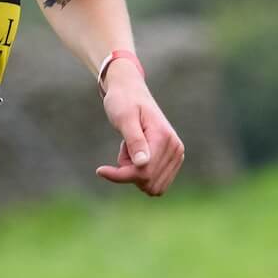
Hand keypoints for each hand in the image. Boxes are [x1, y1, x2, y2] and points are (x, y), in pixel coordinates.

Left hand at [96, 72, 185, 196]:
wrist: (131, 92)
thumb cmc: (123, 102)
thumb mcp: (125, 119)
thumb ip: (134, 141)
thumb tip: (143, 164)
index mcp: (165, 138)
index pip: (144, 172)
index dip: (120, 175)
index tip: (100, 170)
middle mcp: (176, 148)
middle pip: (148, 182)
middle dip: (129, 172)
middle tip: (124, 149)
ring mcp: (177, 155)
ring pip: (152, 185)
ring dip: (135, 173)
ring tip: (131, 150)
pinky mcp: (173, 160)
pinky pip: (155, 182)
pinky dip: (141, 173)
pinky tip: (136, 154)